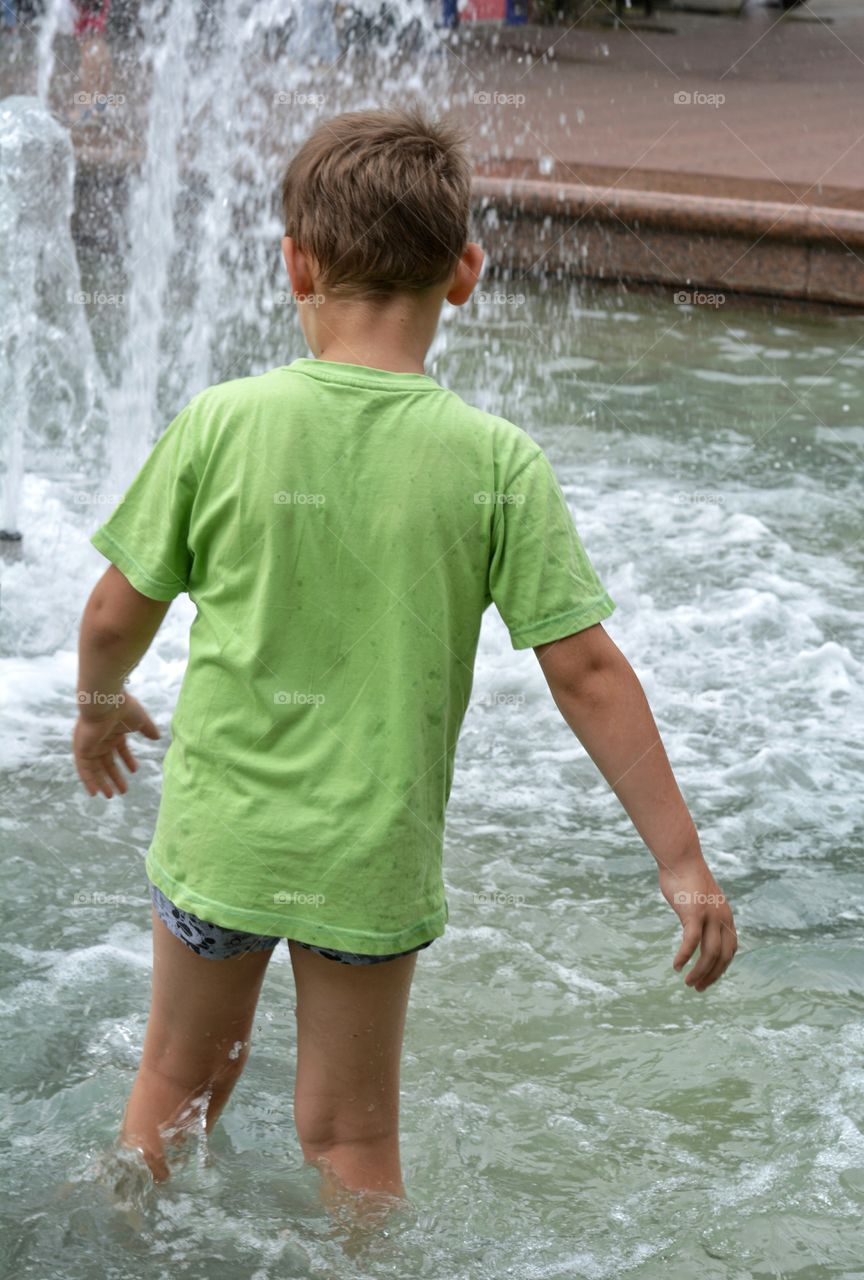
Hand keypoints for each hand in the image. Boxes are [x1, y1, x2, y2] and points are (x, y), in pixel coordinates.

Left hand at [73, 694, 160, 797]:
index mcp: (114, 732)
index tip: (135, 771)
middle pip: (107, 763)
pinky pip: (83, 768)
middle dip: (115, 777)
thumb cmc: (124, 708)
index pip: (120, 750)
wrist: (106, 701)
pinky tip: (95, 792)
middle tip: (123, 791)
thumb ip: (148, 729)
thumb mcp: (141, 720)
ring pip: (95, 768)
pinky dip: (88, 780)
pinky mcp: (81, 749)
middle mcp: (101, 739)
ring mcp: (90, 745)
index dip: (127, 761)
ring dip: (102, 782)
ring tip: (110, 796)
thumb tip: (157, 738)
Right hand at [657, 855, 736, 991]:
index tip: (708, 979)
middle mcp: (722, 918)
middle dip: (712, 976)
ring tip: (689, 983)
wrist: (681, 858)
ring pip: (709, 954)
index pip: (730, 950)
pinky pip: (691, 943)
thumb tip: (695, 925)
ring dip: (700, 972)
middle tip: (698, 988)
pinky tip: (676, 966)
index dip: (720, 968)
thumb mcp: (701, 899)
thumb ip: (702, 915)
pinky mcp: (694, 914)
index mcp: (726, 916)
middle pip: (723, 956)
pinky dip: (685, 957)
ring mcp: (710, 916)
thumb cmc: (686, 877)